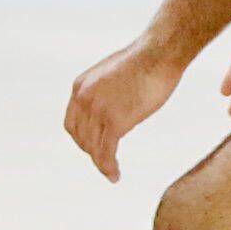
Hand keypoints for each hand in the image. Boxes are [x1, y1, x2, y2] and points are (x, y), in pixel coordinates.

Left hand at [65, 38, 182, 183]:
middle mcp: (83, 99)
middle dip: (91, 152)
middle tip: (104, 162)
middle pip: (81, 137)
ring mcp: (98, 110)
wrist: (158, 54)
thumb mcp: (112, 74)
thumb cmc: (144, 60)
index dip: (81, 139)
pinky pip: (106, 152)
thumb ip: (105, 91)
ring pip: (93, 147)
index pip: (72, 122)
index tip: (93, 147)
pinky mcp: (115, 121)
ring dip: (101, 164)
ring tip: (111, 173)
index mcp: (80, 87)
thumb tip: (113, 104)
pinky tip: (115, 175)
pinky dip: (108, 167)